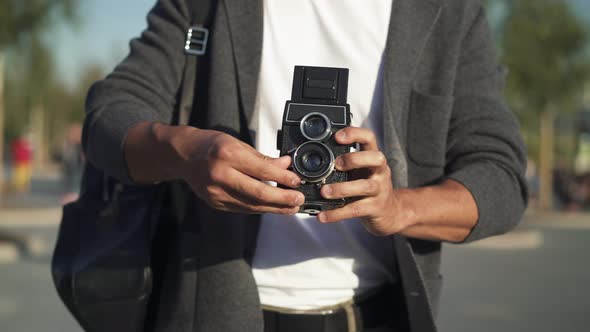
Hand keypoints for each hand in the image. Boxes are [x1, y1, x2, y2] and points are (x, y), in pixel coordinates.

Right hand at [174, 127, 304, 214]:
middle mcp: (220, 175)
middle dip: (282, 199)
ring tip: (291, 207)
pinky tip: (273, 207)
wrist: (183, 156)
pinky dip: (260, 208)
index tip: (297, 181)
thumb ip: (261, 157)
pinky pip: (243, 209)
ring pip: (252, 205)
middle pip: (258, 193)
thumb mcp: (237, 143)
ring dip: (275, 208)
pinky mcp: (216, 203)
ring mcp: (216, 192)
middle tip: (299, 199)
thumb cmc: (210, 145)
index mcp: (227, 154)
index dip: (283, 178)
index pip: (262, 170)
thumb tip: (285, 165)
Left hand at [317, 127, 412, 235]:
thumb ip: (343, 163)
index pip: (369, 138)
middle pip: (376, 158)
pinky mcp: (375, 208)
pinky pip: (356, 210)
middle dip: (354, 159)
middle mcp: (380, 171)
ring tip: (324, 192)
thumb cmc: (367, 186)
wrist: (389, 212)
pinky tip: (323, 216)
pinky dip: (337, 213)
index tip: (336, 136)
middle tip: (336, 164)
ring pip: (366, 186)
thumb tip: (313, 157)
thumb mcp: (360, 170)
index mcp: (373, 158)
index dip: (354, 134)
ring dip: (343, 188)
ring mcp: (380, 190)